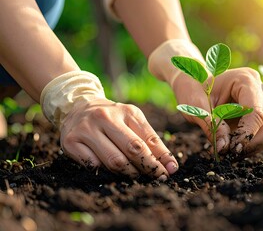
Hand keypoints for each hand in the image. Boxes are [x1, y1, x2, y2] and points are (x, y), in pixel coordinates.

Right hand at [59, 98, 178, 178]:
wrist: (78, 107)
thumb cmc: (113, 119)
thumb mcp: (133, 122)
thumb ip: (151, 142)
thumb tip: (170, 166)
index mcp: (127, 112)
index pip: (149, 138)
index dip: (162, 157)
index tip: (170, 170)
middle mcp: (106, 117)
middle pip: (133, 149)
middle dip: (148, 167)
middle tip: (156, 177)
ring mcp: (87, 129)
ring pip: (114, 160)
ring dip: (129, 173)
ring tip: (135, 175)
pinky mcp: (71, 141)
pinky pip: (93, 165)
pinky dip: (104, 172)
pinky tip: (110, 172)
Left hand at [172, 67, 262, 157]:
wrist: (194, 83)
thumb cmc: (193, 89)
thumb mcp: (196, 106)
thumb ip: (211, 125)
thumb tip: (224, 147)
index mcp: (246, 80)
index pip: (256, 112)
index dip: (246, 134)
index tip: (232, 149)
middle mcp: (260, 89)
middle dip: (250, 144)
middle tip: (230, 154)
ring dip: (250, 147)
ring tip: (227, 151)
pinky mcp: (261, 113)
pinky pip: (262, 134)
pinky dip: (248, 145)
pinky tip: (231, 147)